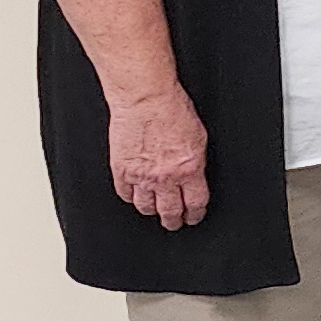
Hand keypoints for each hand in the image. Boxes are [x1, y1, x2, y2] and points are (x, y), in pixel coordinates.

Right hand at [110, 85, 211, 229]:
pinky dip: (131, 198)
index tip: (193, 217)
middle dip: (174, 220)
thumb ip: (196, 161)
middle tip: (175, 223)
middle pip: (170, 211)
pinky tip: (135, 196)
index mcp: (189, 169)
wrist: (145, 98)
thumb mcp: (199, 137)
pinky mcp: (121, 170)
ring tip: (155, 212)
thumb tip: (196, 175)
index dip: (195, 214)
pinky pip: (125, 194)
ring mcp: (141, 176)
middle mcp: (165, 177)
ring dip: (152, 212)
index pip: (195, 203)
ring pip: (146, 207)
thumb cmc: (173, 109)